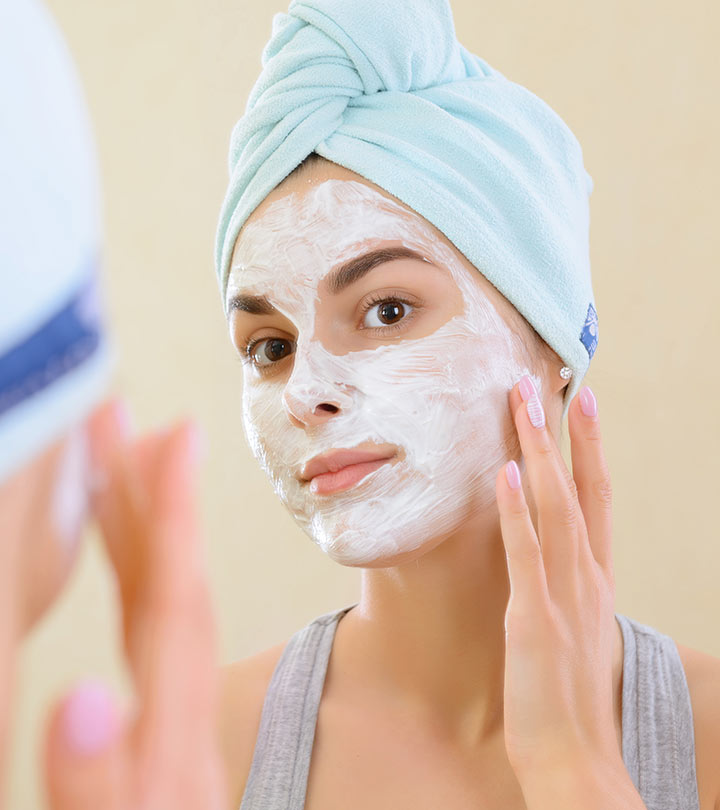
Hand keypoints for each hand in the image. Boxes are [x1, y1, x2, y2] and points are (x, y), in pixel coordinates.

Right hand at [42, 401, 227, 808]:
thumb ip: (104, 792)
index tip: (168, 435)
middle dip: (145, 499)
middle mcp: (178, 730)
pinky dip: (133, 585)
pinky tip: (122, 546)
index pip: (176, 610)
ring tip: (117, 461)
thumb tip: (80, 696)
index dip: (169, 519)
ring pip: (160, 613)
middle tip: (123, 419)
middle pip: (171, 594)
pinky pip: (148, 648)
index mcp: (174, 747)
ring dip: (140, 529)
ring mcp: (168, 739)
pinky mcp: (154, 754)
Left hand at [495, 376, 620, 784]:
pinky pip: (526, 554)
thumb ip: (564, 589)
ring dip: (538, 452)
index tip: (583, 405)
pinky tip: (503, 473)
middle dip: (565, 434)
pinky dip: (516, 511)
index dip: (589, 449)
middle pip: (580, 490)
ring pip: (555, 506)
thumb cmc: (569, 697)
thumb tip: (546, 557)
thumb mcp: (574, 630)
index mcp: (595, 578)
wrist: (577, 759)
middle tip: (552, 383)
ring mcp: (562, 595)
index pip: (596, 498)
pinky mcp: (534, 618)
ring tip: (524, 404)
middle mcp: (586, 577)